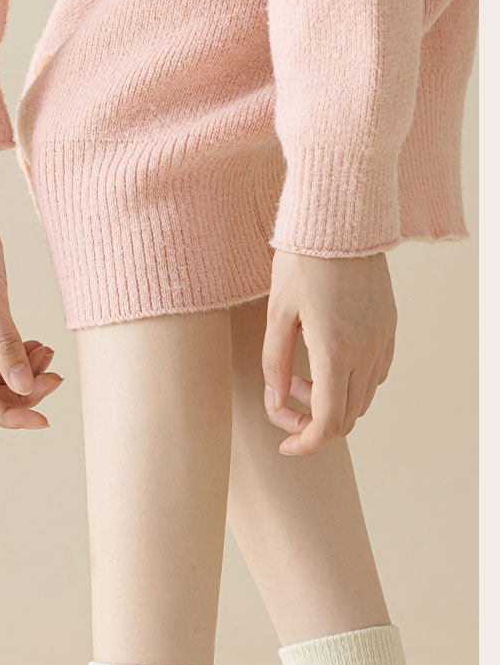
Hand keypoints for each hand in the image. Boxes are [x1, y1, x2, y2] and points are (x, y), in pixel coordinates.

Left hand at [262, 250, 396, 455]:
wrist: (341, 218)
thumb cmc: (301, 260)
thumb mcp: (277, 314)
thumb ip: (273, 364)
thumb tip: (274, 404)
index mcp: (334, 351)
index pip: (327, 423)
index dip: (305, 444)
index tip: (285, 447)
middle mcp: (366, 350)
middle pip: (346, 417)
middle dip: (311, 422)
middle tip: (283, 400)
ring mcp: (383, 339)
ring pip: (363, 398)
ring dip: (331, 402)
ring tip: (299, 375)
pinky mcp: (389, 325)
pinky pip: (376, 374)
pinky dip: (351, 384)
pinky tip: (326, 362)